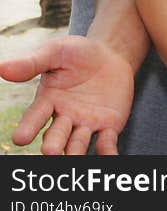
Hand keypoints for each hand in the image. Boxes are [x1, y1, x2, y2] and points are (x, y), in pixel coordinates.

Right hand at [0, 36, 133, 154]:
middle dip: (53, 143)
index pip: (35, 117)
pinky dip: (107, 151)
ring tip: (74, 158)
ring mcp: (86, 123)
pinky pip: (107, 142)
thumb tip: (1, 68)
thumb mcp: (56, 52)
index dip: (28, 127)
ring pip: (78, 142)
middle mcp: (64, 117)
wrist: (111, 54)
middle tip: (50, 151)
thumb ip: (33, 63)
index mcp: (48, 101)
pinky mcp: (109, 126)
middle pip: (57, 134)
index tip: (20, 139)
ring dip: (76, 151)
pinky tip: (111, 157)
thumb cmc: (77, 53)